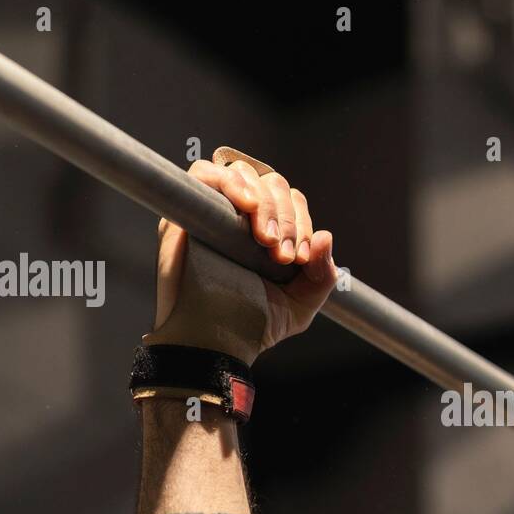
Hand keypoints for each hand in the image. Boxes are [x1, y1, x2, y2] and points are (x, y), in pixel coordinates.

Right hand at [149, 152, 336, 363]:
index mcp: (267, 234)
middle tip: (280, 254)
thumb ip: (321, 273)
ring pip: (244, 174)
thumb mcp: (301, 303)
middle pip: (271, 183)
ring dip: (264, 203)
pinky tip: (247, 207)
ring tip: (265, 240)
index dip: (300, 222)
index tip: (298, 257)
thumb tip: (326, 236)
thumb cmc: (252, 325)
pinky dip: (232, 182)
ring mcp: (213, 212)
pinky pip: (204, 173)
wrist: (217, 341)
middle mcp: (240, 219)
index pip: (290, 201)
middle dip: (286, 217)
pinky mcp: (186, 211)